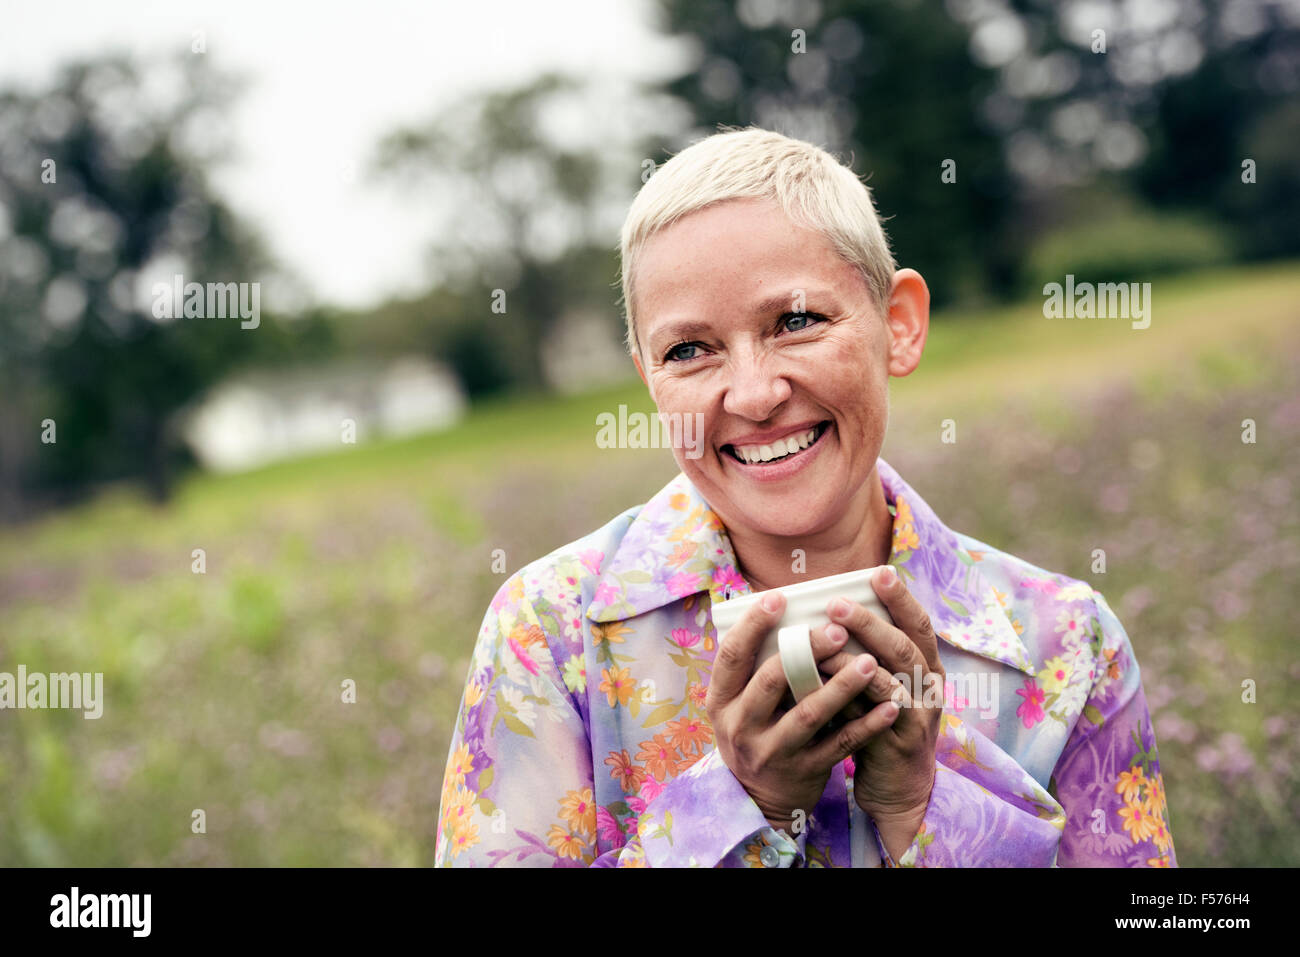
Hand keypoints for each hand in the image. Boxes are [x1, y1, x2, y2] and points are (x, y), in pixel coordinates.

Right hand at [707, 590, 901, 832]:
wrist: (759, 801)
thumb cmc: (756, 733)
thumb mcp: (739, 706)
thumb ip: (755, 670)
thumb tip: (786, 613)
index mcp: (721, 701)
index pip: (731, 656)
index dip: (752, 625)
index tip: (778, 598)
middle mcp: (741, 725)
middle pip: (772, 680)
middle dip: (806, 651)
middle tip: (838, 630)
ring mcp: (772, 750)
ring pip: (809, 713)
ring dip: (842, 686)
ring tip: (870, 662)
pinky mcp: (804, 770)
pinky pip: (839, 745)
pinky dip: (866, 724)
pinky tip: (890, 706)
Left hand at [819, 565, 943, 853]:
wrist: (900, 791)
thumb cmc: (878, 728)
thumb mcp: (874, 688)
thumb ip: (857, 657)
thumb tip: (815, 619)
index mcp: (926, 667)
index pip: (918, 624)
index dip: (901, 598)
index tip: (879, 572)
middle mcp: (930, 686)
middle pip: (905, 642)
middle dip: (871, 619)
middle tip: (837, 601)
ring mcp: (921, 713)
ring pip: (897, 672)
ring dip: (862, 650)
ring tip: (829, 632)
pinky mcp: (904, 739)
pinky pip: (883, 708)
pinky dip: (858, 689)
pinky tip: (832, 676)